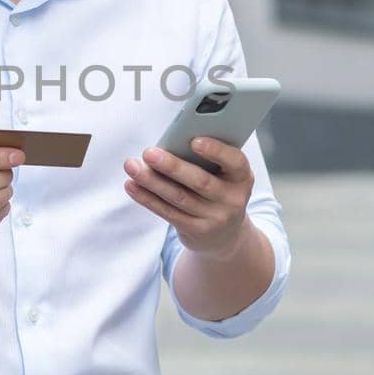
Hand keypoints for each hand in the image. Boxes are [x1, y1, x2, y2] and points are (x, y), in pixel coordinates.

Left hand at [123, 137, 253, 258]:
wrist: (225, 234)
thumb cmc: (218, 189)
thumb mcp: (223, 175)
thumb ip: (205, 160)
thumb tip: (169, 143)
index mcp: (241, 177)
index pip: (234, 161)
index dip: (216, 150)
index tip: (194, 140)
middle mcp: (232, 199)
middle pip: (199, 181)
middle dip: (172, 166)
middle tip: (149, 152)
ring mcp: (215, 218)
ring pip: (178, 197)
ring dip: (152, 181)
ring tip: (132, 166)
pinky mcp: (196, 231)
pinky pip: (168, 212)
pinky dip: (147, 198)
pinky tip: (132, 185)